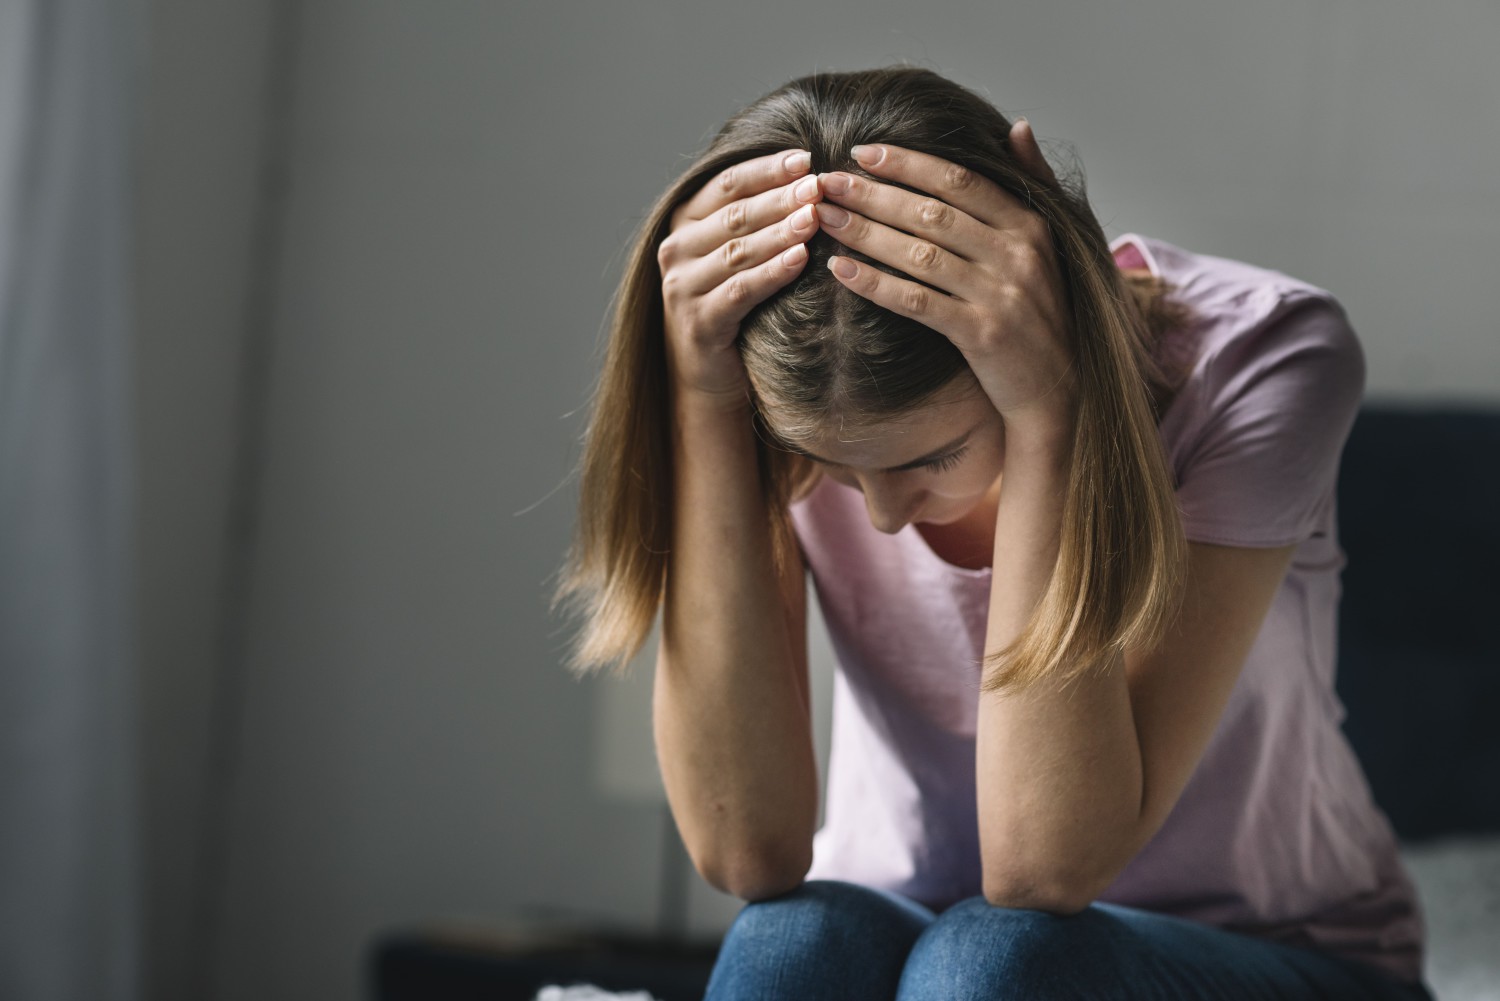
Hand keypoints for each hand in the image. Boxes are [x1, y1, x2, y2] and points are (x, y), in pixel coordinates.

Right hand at [659, 149, 823, 410]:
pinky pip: (741, 290)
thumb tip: (809, 176)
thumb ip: (757, 218)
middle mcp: (676, 249)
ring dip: (780, 232)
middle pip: (735, 215)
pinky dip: (772, 272)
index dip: (767, 169)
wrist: (708, 373)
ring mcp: (683, 286)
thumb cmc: (733, 303)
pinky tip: (801, 259)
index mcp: (684, 222)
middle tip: (818, 185)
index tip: (806, 157)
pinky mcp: (699, 321)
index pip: (727, 184)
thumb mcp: (738, 254)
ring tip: (815, 217)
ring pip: (738, 250)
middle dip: (780, 198)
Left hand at [813, 120, 1076, 428]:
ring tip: (824, 218)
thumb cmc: (1045, 311)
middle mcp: (1017, 254)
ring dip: (865, 233)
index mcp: (1029, 224)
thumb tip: (1018, 126)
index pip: (960, 181)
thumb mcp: (1053, 242)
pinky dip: (876, 284)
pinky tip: (841, 270)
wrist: (1061, 387)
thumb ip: (1034, 182)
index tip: (863, 152)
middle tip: (826, 181)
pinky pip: (917, 302)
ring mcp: (1000, 295)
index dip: (908, 163)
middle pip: (932, 213)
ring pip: (920, 254)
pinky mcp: (982, 335)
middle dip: (874, 194)